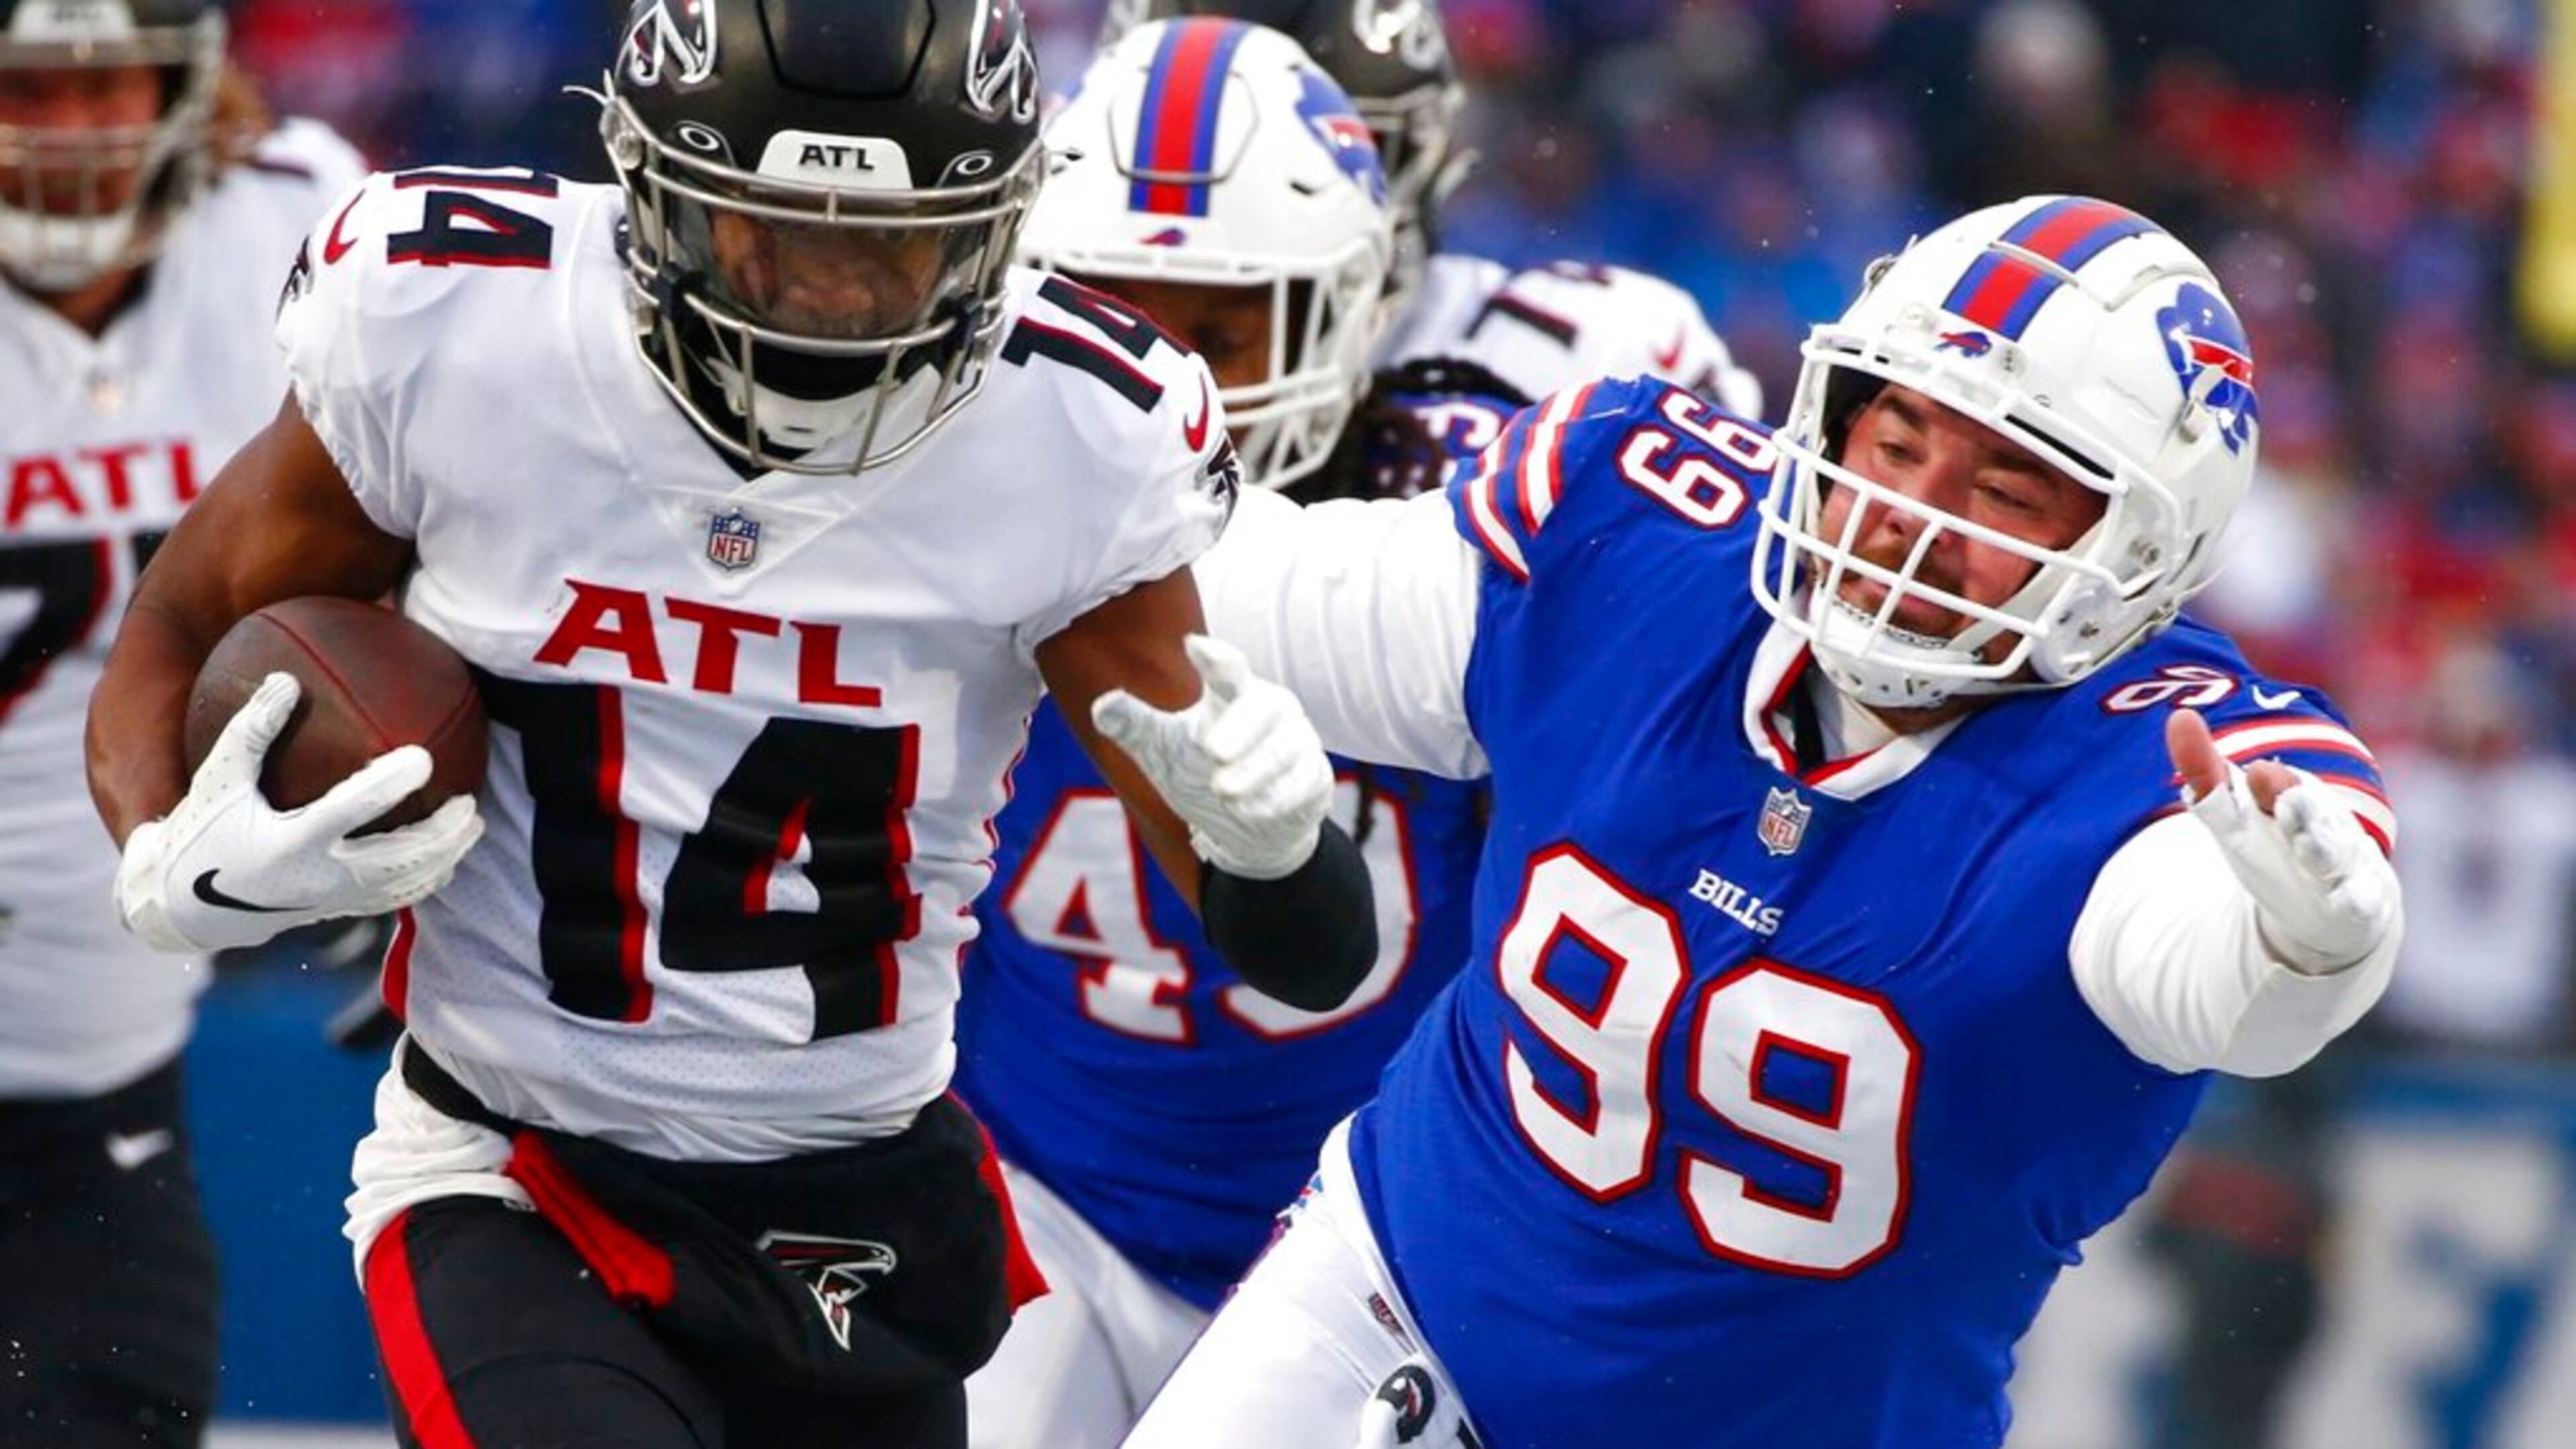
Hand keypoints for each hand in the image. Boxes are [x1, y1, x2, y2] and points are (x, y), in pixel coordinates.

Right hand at [114, 672, 483, 953]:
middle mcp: (318, 877)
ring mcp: (332, 900)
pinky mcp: (338, 911)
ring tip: (474, 825)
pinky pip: (395, 900)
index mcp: (289, 843)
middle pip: (398, 859)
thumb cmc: (202, 834)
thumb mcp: (217, 780)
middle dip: (442, 834)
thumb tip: (285, 679)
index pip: (351, 811)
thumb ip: (250, 732)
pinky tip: (448, 857)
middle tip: (469, 800)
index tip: (424, 756)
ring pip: (406, 885)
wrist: (188, 908)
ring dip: (446, 856)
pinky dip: (427, 879)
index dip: (389, 784)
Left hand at [1091, 635, 1332, 880]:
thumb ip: (1135, 727)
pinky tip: (1249, 810)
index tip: (1193, 644)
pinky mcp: (1315, 778)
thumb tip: (1102, 706)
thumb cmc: (1200, 774)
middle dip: (1240, 728)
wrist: (1248, 830)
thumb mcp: (1162, 752)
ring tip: (1223, 790)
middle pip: (1263, 707)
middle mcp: (1271, 711)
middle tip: (1213, 750)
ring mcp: (1298, 743)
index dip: (1215, 658)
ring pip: (1283, 751)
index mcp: (1233, 694)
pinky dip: (1275, 799)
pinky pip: (1302, 785)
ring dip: (1252, 772)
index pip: (1227, 669)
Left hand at [2168, 708, 2398, 971]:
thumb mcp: (2238, 813)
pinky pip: (2358, 899)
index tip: (2256, 771)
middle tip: (2278, 792)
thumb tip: (2179, 716)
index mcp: (2288, 798)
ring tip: (2305, 844)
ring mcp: (2340, 863)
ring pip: (2330, 852)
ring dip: (2319, 847)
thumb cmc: (2280, 842)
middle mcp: (2317, 825)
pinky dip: (2353, 899)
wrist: (2337, 898)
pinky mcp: (2359, 901)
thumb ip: (2206, 773)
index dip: (2267, 784)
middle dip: (2296, 803)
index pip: (2271, 787)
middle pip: (2306, 811)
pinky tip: (2345, 900)